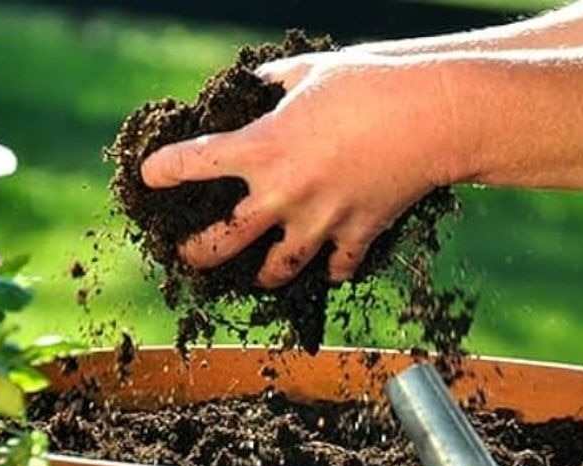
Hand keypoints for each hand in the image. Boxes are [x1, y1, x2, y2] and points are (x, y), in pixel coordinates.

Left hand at [140, 51, 458, 287]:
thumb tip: (254, 88)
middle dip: (196, 252)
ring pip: (277, 269)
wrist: (431, 116)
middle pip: (221, 241)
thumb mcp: (309, 71)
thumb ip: (273, 83)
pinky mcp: (357, 234)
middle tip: (185, 254)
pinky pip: (337, 267)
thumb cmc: (369, 83)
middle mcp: (282, 194)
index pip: (193, 163)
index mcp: (261, 149)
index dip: (163, 171)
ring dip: (262, 275)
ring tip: (255, 276)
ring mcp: (319, 221)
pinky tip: (328, 266)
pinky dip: (331, 269)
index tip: (150, 177)